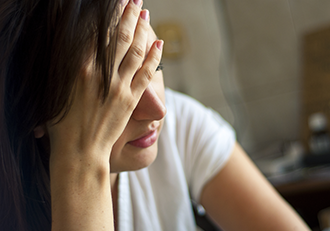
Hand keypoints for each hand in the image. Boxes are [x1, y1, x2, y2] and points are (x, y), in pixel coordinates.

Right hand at [47, 1, 162, 160]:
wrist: (79, 152)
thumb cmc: (61, 124)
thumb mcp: (56, 91)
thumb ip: (67, 69)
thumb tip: (77, 49)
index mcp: (79, 69)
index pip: (97, 33)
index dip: (107, 16)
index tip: (114, 4)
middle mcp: (101, 74)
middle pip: (119, 37)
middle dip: (128, 15)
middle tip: (134, 0)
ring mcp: (118, 86)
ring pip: (134, 51)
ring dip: (141, 30)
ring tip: (145, 14)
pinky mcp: (131, 100)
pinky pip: (146, 73)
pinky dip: (153, 57)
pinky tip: (159, 44)